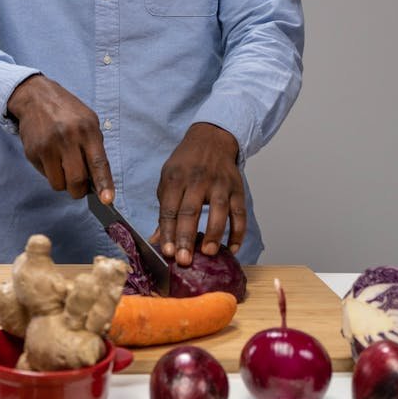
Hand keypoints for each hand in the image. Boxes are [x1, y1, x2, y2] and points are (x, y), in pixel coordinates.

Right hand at [6, 74, 113, 202]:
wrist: (36, 97)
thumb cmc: (67, 112)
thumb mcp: (88, 121)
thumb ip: (95, 148)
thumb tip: (99, 181)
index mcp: (87, 130)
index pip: (98, 162)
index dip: (104, 184)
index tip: (108, 200)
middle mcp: (68, 138)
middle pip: (77, 180)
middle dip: (80, 191)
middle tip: (80, 186)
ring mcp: (48, 146)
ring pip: (59, 184)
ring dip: (64, 182)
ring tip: (63, 166)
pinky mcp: (33, 152)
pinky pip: (45, 176)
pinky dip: (51, 173)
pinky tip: (51, 156)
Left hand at [155, 122, 244, 266]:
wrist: (211, 138)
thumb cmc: (186, 163)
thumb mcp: (168, 179)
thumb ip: (165, 210)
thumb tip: (157, 240)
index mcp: (175, 178)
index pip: (170, 208)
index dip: (167, 231)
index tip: (166, 252)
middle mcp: (198, 180)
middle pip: (191, 211)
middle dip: (186, 237)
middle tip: (184, 260)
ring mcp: (220, 184)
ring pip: (219, 211)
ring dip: (215, 234)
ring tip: (208, 253)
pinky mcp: (237, 188)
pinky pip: (240, 212)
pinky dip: (239, 231)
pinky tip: (234, 248)